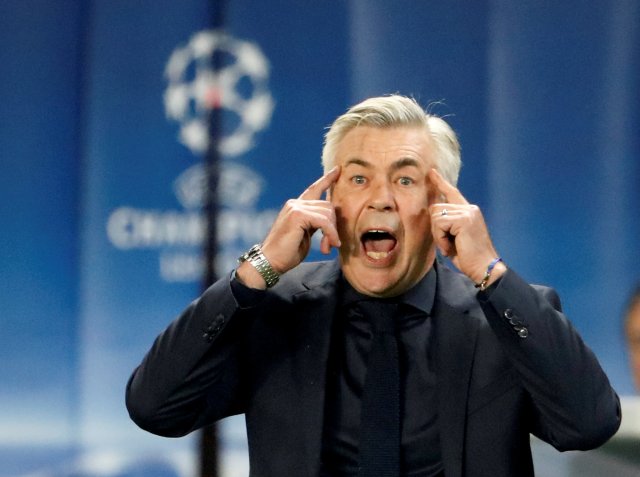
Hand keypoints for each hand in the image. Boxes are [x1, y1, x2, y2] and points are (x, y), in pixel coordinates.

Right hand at [237, 167, 340, 288]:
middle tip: (331, 244)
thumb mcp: (306, 234)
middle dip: (333, 225)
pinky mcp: (297, 215)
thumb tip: (331, 221)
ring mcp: (295, 207)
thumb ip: (316, 223)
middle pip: (328, 205)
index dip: (327, 179)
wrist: (270, 261)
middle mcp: (295, 203)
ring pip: (327, 212)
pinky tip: (327, 245)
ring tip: (327, 247)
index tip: (338, 170)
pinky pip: (323, 221)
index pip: (314, 189)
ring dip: (332, 232)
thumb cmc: (288, 252)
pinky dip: (329, 233)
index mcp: (296, 207)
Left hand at [428, 169, 505, 284]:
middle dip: (436, 229)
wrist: (484, 267)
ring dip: (438, 236)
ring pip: (436, 216)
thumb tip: (432, 213)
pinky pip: (439, 225)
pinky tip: (451, 247)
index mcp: (468, 211)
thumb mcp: (454, 237)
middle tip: (447, 244)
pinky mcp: (464, 219)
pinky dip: (440, 239)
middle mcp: (469, 208)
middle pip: (436, 208)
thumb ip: (446, 223)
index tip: (431, 172)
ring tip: (451, 246)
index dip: (440, 182)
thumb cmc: (468, 257)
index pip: (452, 193)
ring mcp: (468, 212)